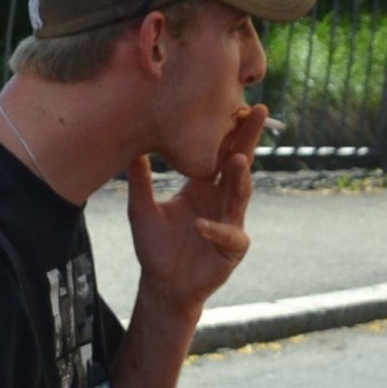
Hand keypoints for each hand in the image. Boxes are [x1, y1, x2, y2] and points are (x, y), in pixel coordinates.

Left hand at [124, 103, 264, 315]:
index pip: (219, 152)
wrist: (162, 285)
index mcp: (203, 186)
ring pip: (240, 196)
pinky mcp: (232, 250)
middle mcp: (221, 200)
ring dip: (239, 179)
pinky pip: (229, 236)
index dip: (228, 130)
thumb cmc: (156, 248)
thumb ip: (139, 179)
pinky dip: (217, 230)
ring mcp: (230, 223)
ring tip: (237, 160)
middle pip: (239, 164)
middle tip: (258, 111)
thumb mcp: (141, 209)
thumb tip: (129, 146)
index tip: (235, 102)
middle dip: (248, 138)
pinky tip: (202, 225)